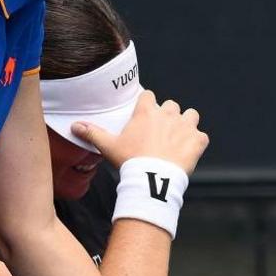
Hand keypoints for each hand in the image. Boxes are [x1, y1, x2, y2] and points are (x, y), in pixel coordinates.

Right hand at [79, 87, 207, 175]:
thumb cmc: (130, 161)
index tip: (144, 117)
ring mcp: (185, 126)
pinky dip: (197, 143)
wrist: (153, 179)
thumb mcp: (109, 146)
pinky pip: (202, 137)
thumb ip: (93, 133)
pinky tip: (188, 152)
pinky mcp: (197, 141)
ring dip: (186, 124)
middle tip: (159, 133)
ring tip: (178, 138)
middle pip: (171, 106)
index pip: (148, 96)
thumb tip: (74, 126)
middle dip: (167, 117)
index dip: (147, 106)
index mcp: (146, 110)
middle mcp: (168, 113)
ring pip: (191, 115)